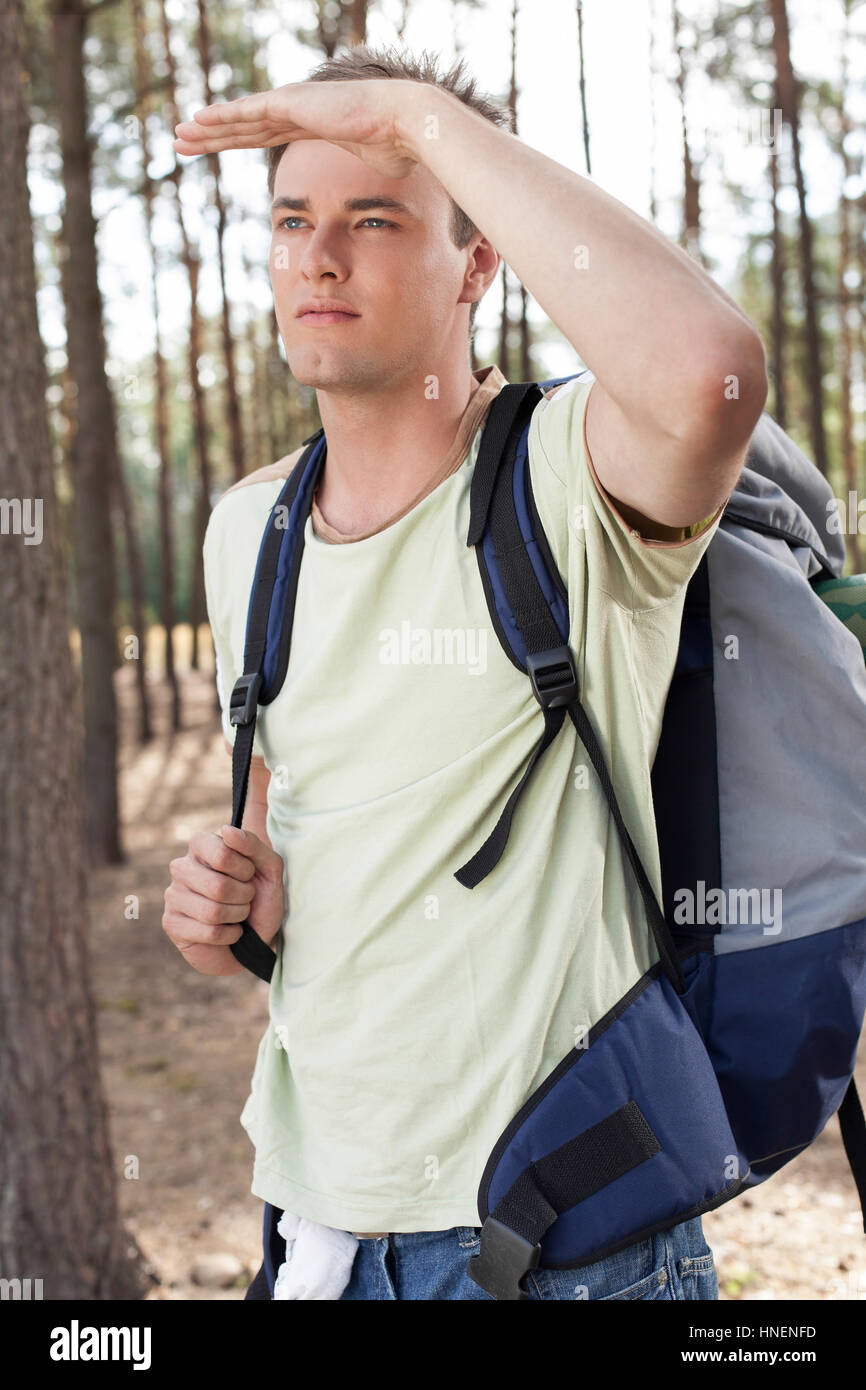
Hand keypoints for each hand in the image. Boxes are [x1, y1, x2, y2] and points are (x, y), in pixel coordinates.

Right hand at [163, 825, 285, 976]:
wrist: (256, 938)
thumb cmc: (260, 899)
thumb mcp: (268, 869)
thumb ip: (253, 845)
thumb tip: (226, 830)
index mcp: (201, 845)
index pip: (222, 854)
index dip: (245, 869)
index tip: (249, 874)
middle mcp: (181, 867)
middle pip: (218, 886)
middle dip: (243, 897)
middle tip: (246, 898)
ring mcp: (172, 895)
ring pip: (212, 912)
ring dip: (237, 916)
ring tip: (238, 914)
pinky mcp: (171, 923)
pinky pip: (208, 933)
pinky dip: (229, 935)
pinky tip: (228, 931)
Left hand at [171, 78, 423, 178]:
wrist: (405, 125)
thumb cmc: (399, 150)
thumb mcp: (373, 174)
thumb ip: (364, 187)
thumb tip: (377, 210)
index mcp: (314, 126)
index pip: (265, 136)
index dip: (237, 141)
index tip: (214, 148)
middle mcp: (299, 112)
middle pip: (245, 127)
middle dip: (213, 136)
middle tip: (183, 142)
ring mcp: (294, 105)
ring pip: (240, 120)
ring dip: (208, 129)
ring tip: (180, 136)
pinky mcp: (292, 104)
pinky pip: (248, 113)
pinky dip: (222, 117)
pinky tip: (198, 121)